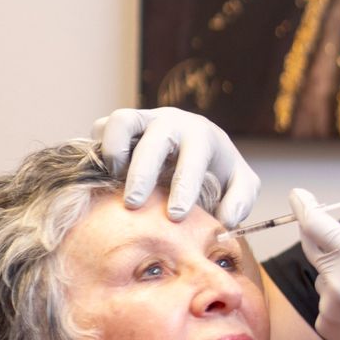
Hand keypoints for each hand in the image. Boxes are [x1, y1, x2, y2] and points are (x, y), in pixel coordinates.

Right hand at [92, 107, 260, 227]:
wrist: (196, 145)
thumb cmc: (218, 168)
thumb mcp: (241, 184)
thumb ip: (240, 201)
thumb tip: (226, 221)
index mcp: (202, 136)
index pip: (194, 157)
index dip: (184, 186)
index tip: (176, 216)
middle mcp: (171, 122)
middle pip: (155, 139)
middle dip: (143, 172)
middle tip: (134, 204)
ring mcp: (144, 119)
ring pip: (122, 121)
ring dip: (115, 152)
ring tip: (117, 180)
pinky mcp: (121, 124)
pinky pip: (101, 128)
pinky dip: (99, 150)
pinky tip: (105, 176)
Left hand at [291, 180, 339, 339]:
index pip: (315, 223)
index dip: (304, 206)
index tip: (300, 196)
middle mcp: (338, 281)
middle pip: (311, 246)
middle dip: (318, 234)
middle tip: (336, 233)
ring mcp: (330, 307)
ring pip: (322, 277)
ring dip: (336, 272)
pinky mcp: (328, 327)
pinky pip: (324, 303)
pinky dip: (338, 299)